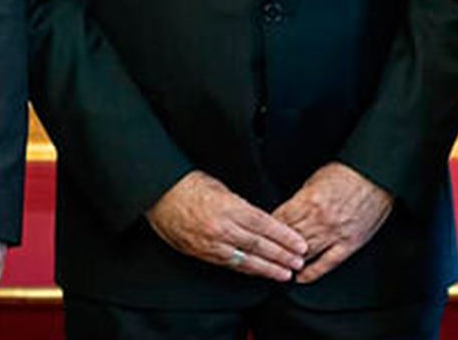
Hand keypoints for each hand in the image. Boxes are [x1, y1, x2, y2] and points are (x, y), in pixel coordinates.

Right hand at [145, 170, 306, 279]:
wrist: (158, 193)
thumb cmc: (188, 184)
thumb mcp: (220, 186)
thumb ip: (240, 204)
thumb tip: (259, 218)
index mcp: (228, 207)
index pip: (264, 224)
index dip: (284, 237)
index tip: (298, 243)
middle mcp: (221, 228)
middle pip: (259, 245)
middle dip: (282, 255)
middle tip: (299, 262)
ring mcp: (211, 243)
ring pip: (246, 259)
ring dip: (268, 268)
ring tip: (284, 273)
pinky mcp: (201, 252)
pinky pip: (229, 264)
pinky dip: (246, 269)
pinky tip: (258, 272)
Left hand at [272, 163, 391, 283]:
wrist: (375, 176)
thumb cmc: (348, 173)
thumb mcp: (316, 179)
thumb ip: (301, 198)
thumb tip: (288, 212)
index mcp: (310, 201)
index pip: (281, 220)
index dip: (269, 229)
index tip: (262, 234)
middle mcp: (321, 220)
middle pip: (290, 239)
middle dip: (277, 247)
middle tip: (266, 253)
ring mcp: (335, 234)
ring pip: (305, 254)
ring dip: (290, 261)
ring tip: (279, 267)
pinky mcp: (349, 244)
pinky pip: (327, 264)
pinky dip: (312, 273)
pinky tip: (301, 276)